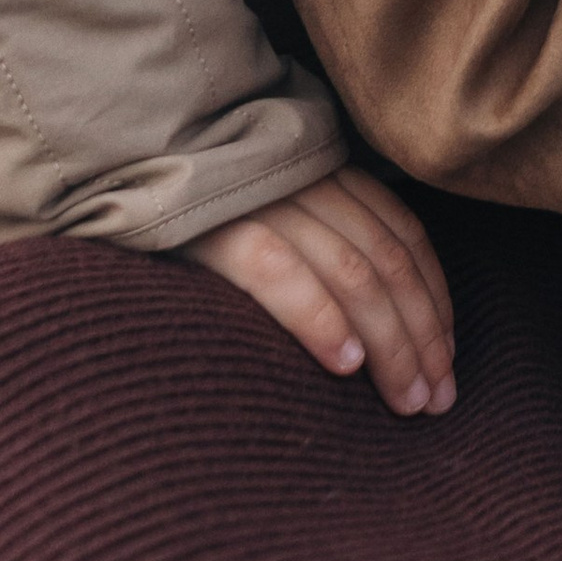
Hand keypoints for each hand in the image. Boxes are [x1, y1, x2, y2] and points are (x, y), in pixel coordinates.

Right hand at [183, 167, 456, 415]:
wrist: (114, 161)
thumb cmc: (196, 207)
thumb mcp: (271, 209)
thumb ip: (319, 241)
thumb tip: (373, 326)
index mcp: (324, 173)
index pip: (404, 236)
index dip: (434, 300)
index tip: (447, 359)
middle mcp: (304, 181)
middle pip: (388, 262)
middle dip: (422, 334)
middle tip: (437, 399)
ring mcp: (263, 201)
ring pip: (353, 272)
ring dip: (389, 341)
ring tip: (405, 397)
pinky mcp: (216, 229)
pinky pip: (280, 273)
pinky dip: (319, 317)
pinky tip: (344, 363)